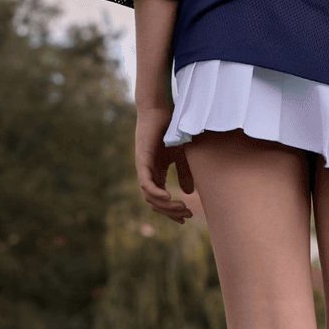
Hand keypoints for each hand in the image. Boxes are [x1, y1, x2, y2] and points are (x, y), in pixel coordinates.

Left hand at [136, 105, 193, 223]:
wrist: (161, 111)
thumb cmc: (172, 130)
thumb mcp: (183, 156)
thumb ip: (185, 174)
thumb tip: (187, 193)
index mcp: (156, 172)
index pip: (160, 199)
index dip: (172, 211)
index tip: (186, 218)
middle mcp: (148, 173)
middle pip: (155, 202)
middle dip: (171, 212)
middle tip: (187, 215)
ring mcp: (144, 168)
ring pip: (150, 196)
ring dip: (166, 205)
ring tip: (182, 207)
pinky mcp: (142, 161)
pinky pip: (146, 183)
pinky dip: (156, 193)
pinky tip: (169, 198)